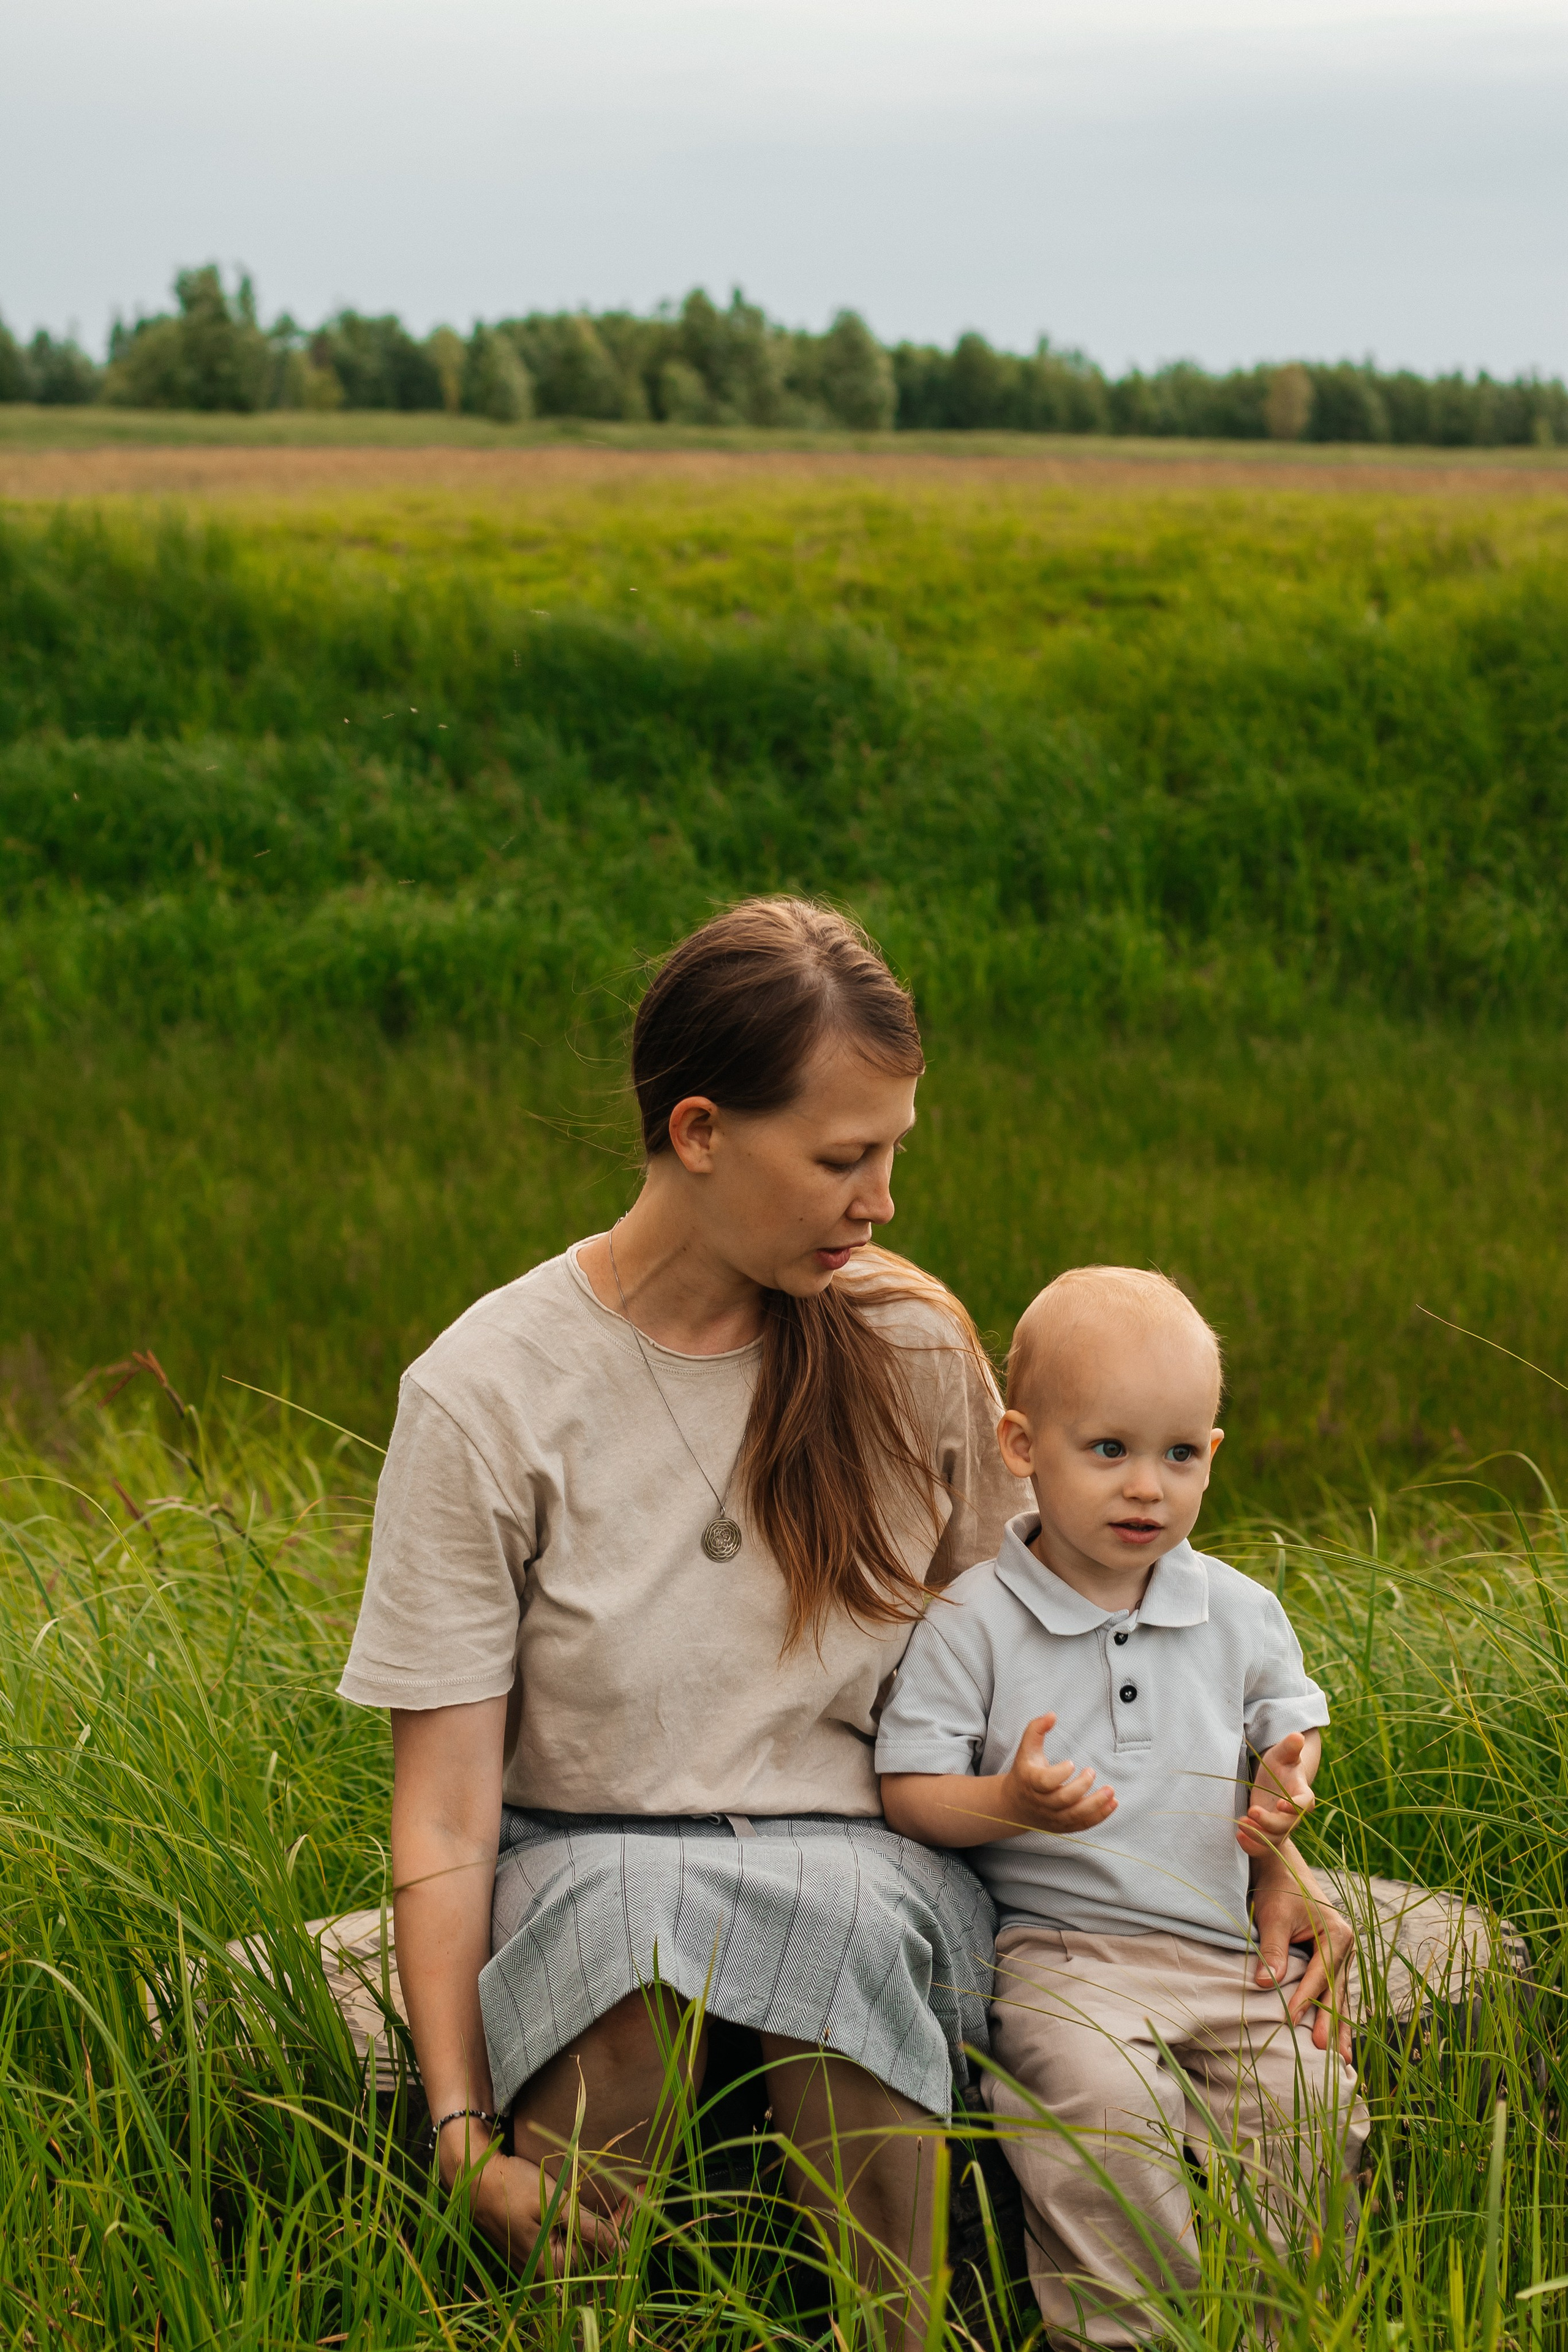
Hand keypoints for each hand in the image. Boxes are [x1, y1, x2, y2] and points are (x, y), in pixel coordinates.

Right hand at [439, 2124, 622, 2273]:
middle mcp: (550, 2270)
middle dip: (619, 2221)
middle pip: (597, 2250)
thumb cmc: (513, 2187)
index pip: (603, 2250)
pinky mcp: (538, 2247)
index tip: (641, 2193)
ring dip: (606, 2221)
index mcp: (555, 2266)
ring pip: (586, 2244)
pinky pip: (571, 2239)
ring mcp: (543, 2260)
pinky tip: (598, 2206)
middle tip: (636, 2190)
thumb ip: (589, 2228)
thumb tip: (623, 2250)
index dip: (625, 2221)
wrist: (475, 2178)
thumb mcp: (554, 2203)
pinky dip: (588, 2223)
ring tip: (625, 2196)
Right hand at [1001, 1713, 1117, 1835]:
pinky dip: (1099, 1816)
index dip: (1060, 1774)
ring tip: (1111, 1791)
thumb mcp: (1026, 1749)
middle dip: (1081, 1787)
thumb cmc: (1025, 1771)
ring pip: (1075, 1816)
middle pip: (1063, 1800)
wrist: (1015, 1805)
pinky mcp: (1063, 1826)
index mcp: (1031, 1782)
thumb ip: (1037, 1729)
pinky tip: (1112, 1804)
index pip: (1045, 1782)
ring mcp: (1052, 1817)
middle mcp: (1041, 1803)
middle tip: (1092, 1772)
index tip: (1072, 1762)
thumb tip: (1052, 1715)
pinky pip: (1082, 1824)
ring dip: (1096, 1805)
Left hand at [1237, 1731, 1317, 1852]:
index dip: (1295, 1807)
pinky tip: (1238, 1836)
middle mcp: (1294, 1815)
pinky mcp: (1268, 1833)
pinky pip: (1264, 1847)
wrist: (1277, 1779)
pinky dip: (1252, 1846)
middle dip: (1269, 1822)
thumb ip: (1290, 1746)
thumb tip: (1297, 1736)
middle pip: (1287, 1826)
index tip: (1281, 1804)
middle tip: (1251, 1812)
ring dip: (1258, 1837)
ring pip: (1275, 1840)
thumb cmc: (1281, 1763)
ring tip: (1240, 1825)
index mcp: (1302, 1794)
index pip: (1304, 1804)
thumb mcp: (1283, 1753)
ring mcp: (1281, 1826)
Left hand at [1249, 1843, 1353, 2061]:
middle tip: (1325, 2053)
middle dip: (1331, 2023)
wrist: (1281, 1866)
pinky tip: (1339, 2041)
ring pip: (1339, 1996)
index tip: (1291, 2020)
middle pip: (1336, 1991)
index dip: (1304, 1998)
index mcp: (1337, 1933)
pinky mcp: (1332, 1960)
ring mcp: (1342, 1955)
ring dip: (1339, 2027)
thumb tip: (1265, 1985)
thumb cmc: (1276, 1889)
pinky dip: (1335, 2014)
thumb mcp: (1272, 1916)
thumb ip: (1272, 1950)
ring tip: (1342, 2061)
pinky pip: (1334, 1991)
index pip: (1319, 1974)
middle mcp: (1346, 1946)